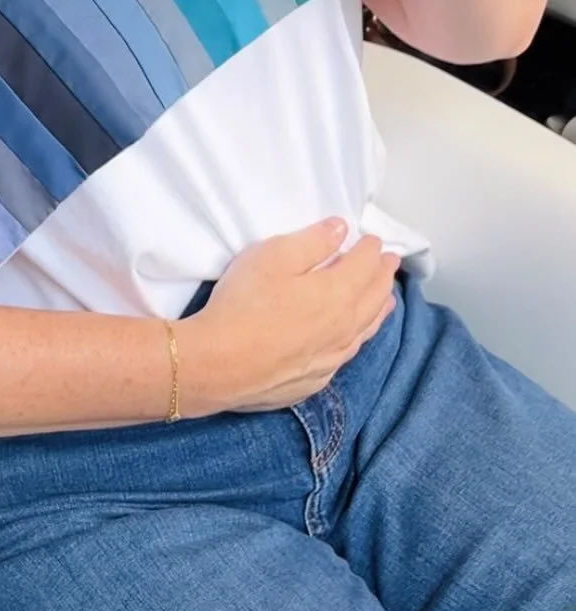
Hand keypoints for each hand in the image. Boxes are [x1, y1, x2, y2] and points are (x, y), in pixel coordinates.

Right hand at [178, 219, 398, 413]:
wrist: (220, 364)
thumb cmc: (245, 303)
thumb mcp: (274, 255)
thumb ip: (313, 241)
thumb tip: (340, 230)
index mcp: (338, 293)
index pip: (364, 266)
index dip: (371, 250)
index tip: (374, 240)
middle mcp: (343, 328)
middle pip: (373, 298)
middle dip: (383, 276)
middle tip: (390, 263)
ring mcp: (330, 358)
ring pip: (366, 330)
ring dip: (379, 309)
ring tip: (387, 299)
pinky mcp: (314, 380)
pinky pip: (348, 354)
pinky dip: (359, 338)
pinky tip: (354, 338)